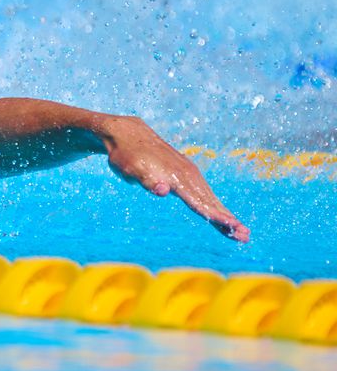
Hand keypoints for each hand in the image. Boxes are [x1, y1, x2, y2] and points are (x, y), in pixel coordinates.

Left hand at [98, 115, 249, 241]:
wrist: (127, 133)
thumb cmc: (126, 155)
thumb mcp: (130, 169)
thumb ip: (147, 181)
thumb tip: (162, 190)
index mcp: (176, 178)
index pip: (198, 202)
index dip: (214, 216)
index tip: (232, 227)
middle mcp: (187, 175)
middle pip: (210, 202)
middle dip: (227, 220)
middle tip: (245, 237)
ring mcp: (188, 173)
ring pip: (210, 198)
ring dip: (225, 215)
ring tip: (240, 232)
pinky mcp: (185, 172)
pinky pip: (204, 193)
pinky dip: (215, 205)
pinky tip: (221, 214)